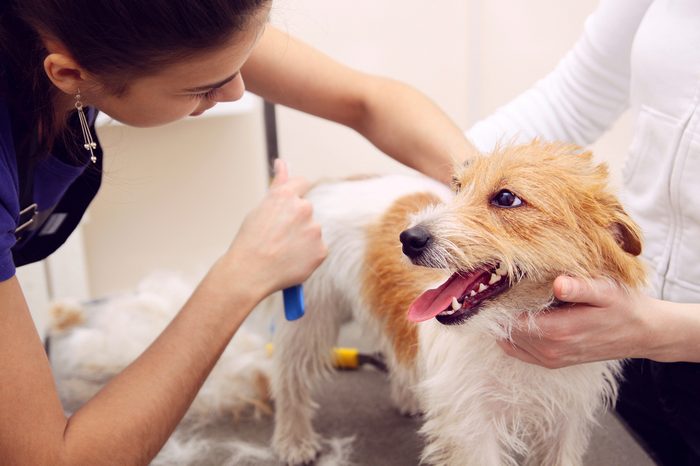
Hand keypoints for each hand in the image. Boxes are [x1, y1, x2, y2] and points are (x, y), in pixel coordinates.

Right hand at [222, 159, 326, 301]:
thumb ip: (278, 185)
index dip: (295, 194)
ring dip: (302, 239)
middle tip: (277, 238)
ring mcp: (314, 230)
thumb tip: (282, 162)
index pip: (302, 183)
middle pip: (306, 210)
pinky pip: (317, 250)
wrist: (249, 273)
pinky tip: (290, 262)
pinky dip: (307, 256)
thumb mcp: (260, 209)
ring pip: (311, 231)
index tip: (289, 206)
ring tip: (281, 252)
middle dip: (296, 222)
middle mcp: (304, 208)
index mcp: (286, 195)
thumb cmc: (250, 241)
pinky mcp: (321, 250)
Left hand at [497, 276, 654, 367]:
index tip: (499, 285)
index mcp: (559, 331)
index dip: (501, 304)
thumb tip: (559, 283)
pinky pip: (519, 351)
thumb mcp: (606, 291)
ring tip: (510, 300)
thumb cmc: (623, 306)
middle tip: (501, 288)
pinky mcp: (552, 362)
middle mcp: (551, 350)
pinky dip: (511, 336)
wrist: (642, 332)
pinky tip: (518, 317)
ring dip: (506, 323)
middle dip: (501, 311)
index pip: (512, 320)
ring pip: (510, 341)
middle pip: (508, 331)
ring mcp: (551, 359)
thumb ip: (580, 288)